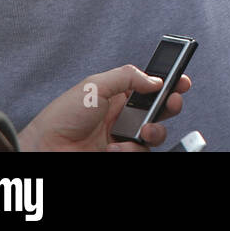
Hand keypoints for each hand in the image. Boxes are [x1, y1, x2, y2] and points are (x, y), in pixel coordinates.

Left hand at [17, 64, 190, 151]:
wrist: (47, 149)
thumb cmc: (63, 116)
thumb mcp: (94, 85)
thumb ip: (128, 76)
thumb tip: (155, 80)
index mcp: (117, 95)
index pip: (150, 87)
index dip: (168, 83)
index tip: (182, 81)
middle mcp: (123, 116)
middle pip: (160, 110)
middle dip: (171, 105)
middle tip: (171, 103)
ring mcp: (123, 138)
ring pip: (155, 134)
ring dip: (156, 131)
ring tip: (144, 131)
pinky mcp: (120, 154)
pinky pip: (140, 152)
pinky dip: (131, 149)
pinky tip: (114, 147)